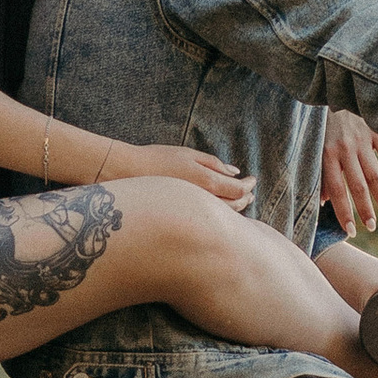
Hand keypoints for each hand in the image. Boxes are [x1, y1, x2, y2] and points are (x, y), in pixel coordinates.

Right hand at [86, 138, 253, 205]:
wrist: (125, 175)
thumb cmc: (156, 160)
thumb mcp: (188, 155)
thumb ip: (214, 164)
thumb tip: (235, 173)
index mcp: (206, 183)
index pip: (238, 190)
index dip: (249, 185)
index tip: (253, 180)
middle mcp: (202, 202)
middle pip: (234, 206)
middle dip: (245, 198)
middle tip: (250, 192)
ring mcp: (191, 215)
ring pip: (222, 218)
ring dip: (234, 210)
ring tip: (240, 202)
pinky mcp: (182, 221)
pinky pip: (207, 222)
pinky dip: (218, 217)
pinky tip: (217, 211)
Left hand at [322, 109, 377, 233]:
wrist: (335, 89)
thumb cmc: (322, 124)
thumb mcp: (315, 147)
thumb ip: (320, 174)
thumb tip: (323, 202)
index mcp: (327, 155)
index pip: (337, 191)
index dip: (344, 213)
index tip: (350, 231)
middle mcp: (345, 149)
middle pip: (358, 187)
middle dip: (365, 210)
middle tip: (371, 227)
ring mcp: (363, 139)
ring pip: (375, 174)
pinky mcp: (377, 130)